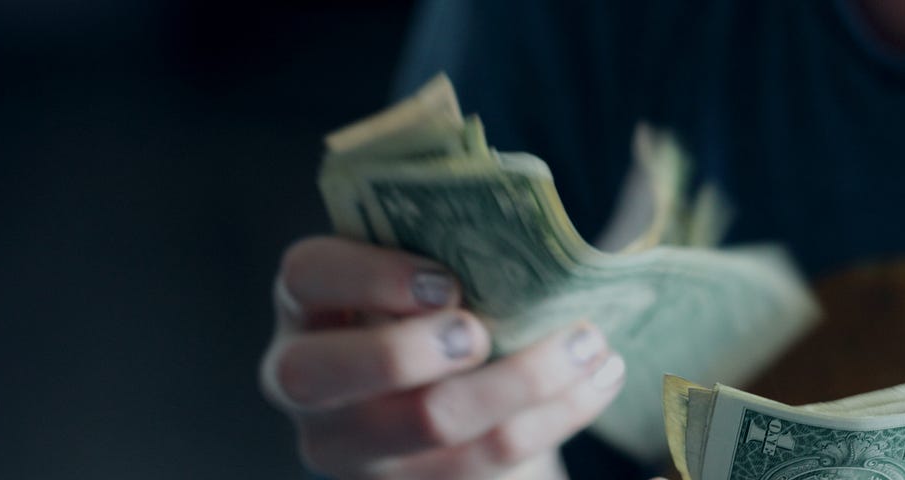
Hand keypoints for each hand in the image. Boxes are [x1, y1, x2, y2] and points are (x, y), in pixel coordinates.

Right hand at [261, 236, 625, 479]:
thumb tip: (528, 183)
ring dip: (523, 381)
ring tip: (589, 343)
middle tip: (483, 332)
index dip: (369, 275)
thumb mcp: (429, 269)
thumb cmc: (446, 309)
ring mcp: (353, 447)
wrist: (459, 402)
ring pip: (425, 422)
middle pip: (322, 374)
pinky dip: (555, 416)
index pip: (306, 274)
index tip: (446, 280)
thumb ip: (450, 235)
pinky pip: (485, 458)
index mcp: (309, 303)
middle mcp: (306, 382)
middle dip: (408, 351)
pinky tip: (598, 379)